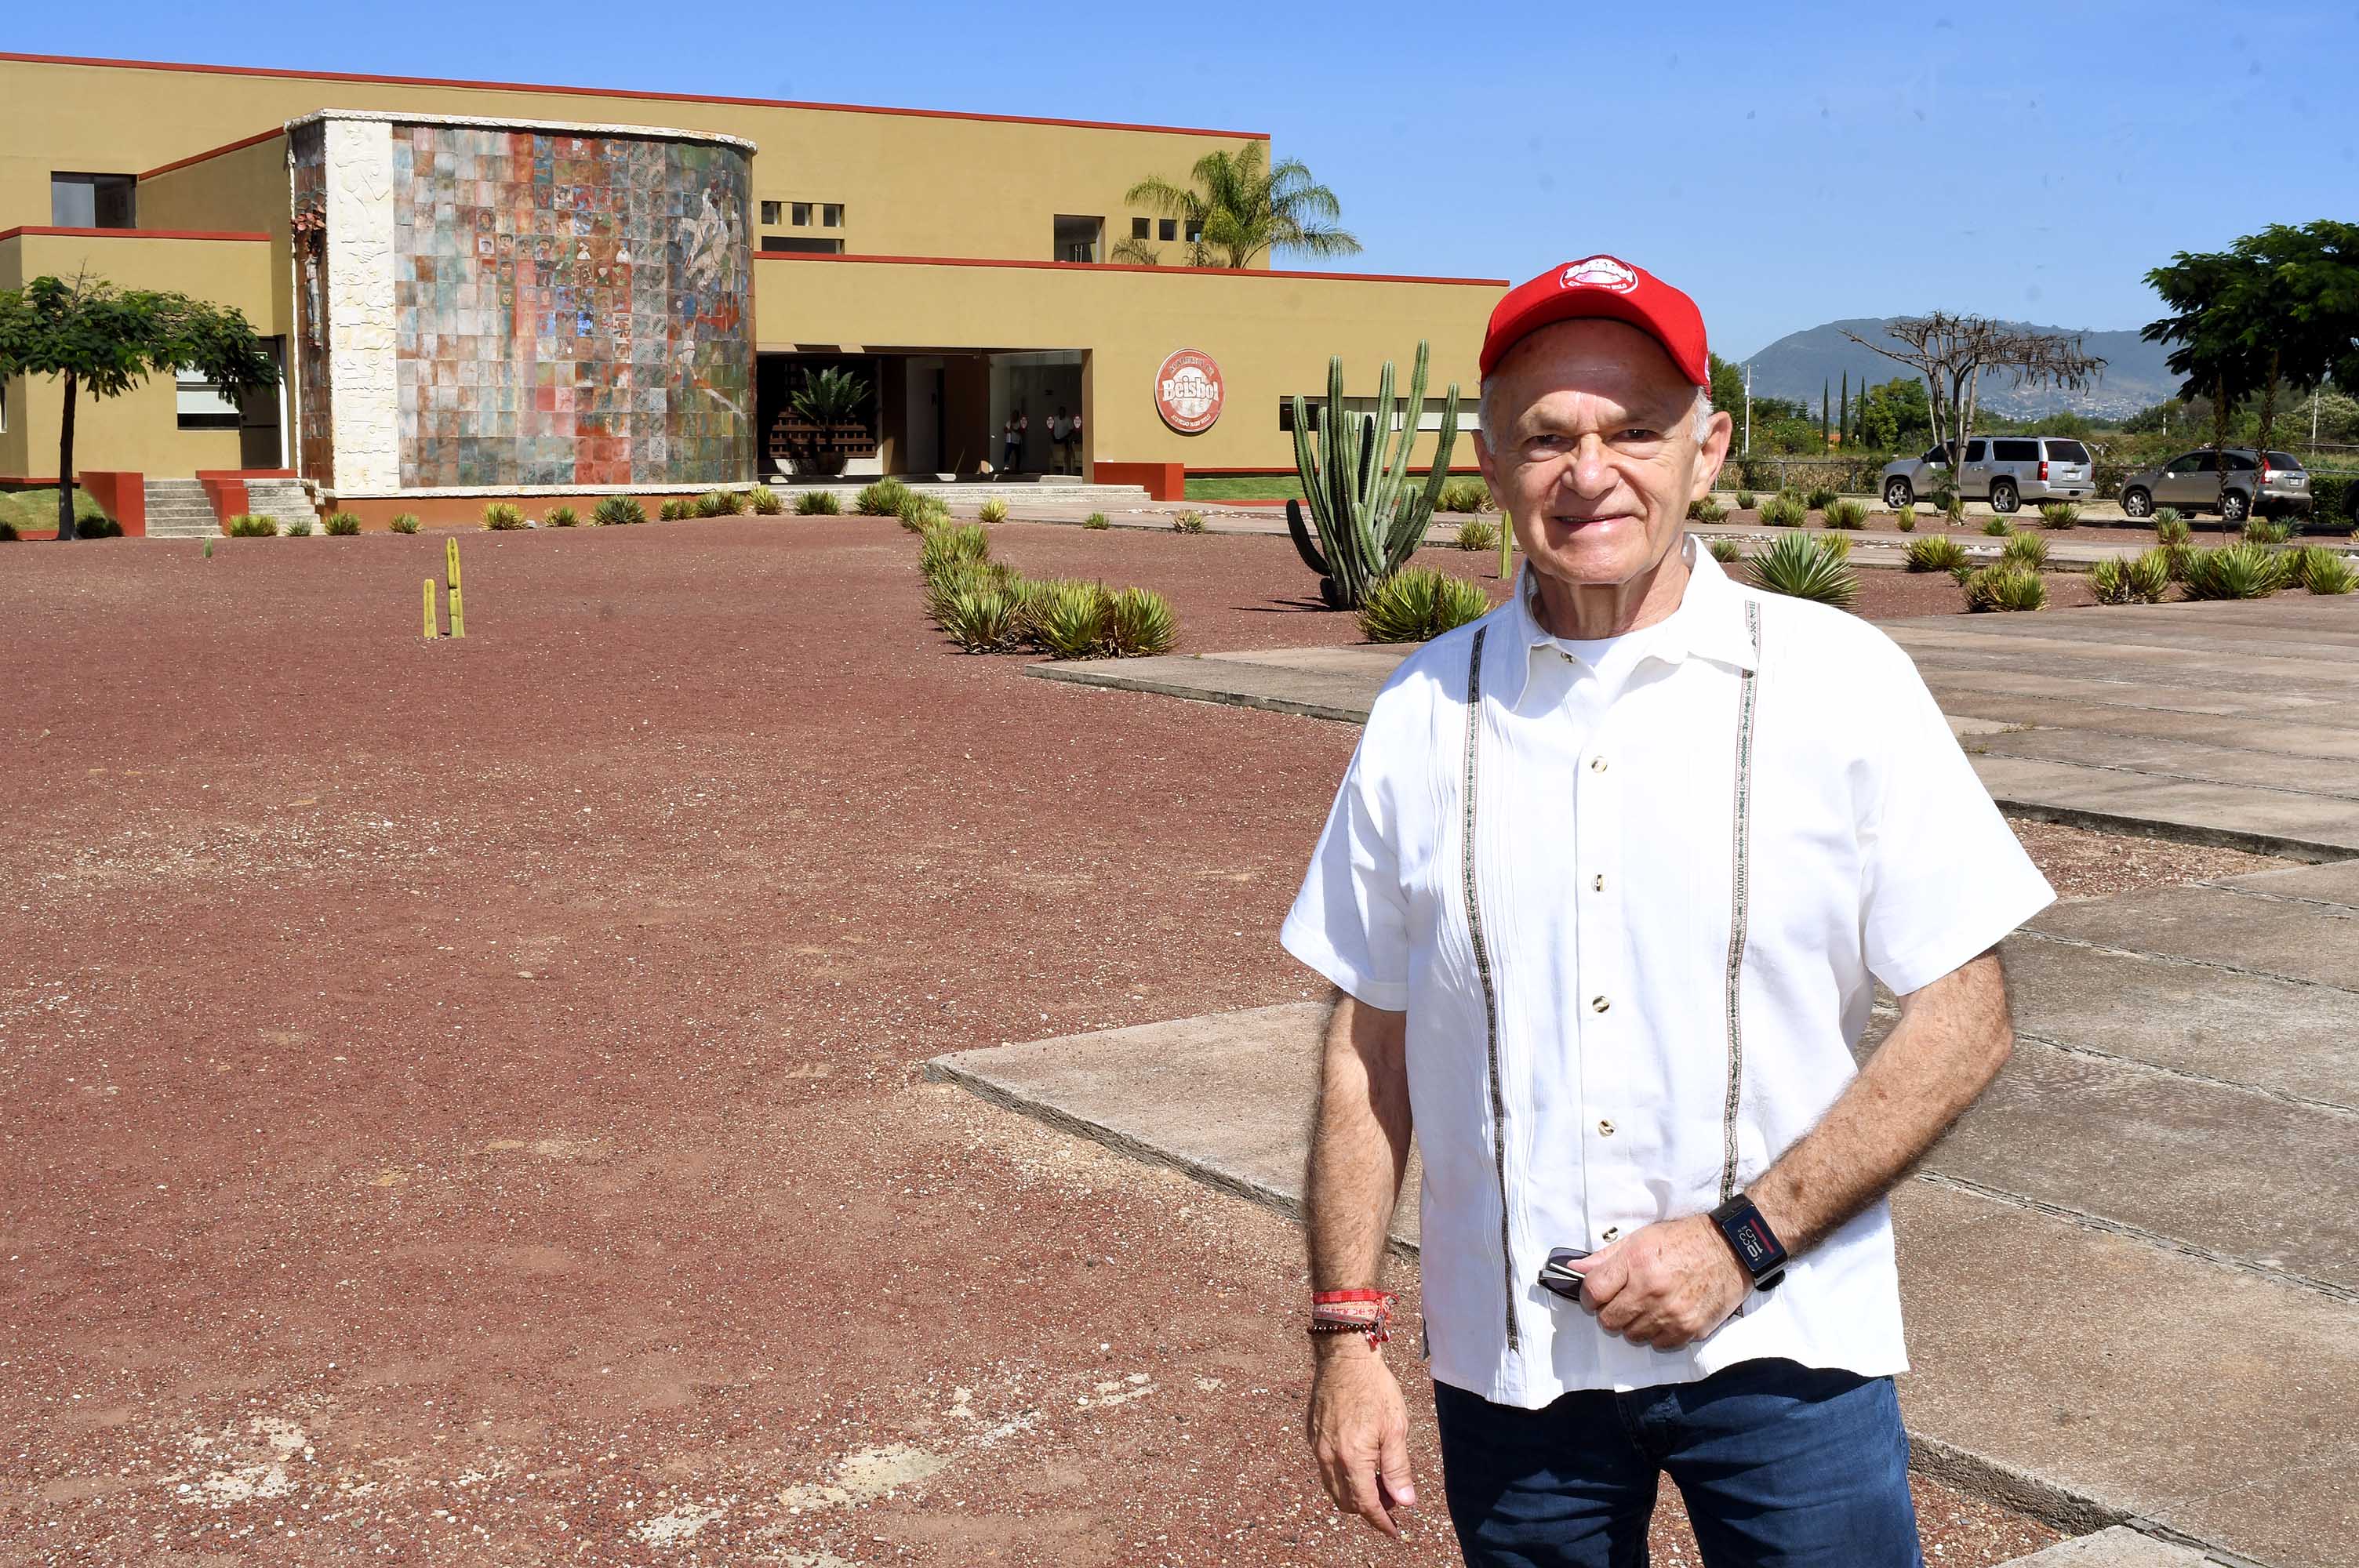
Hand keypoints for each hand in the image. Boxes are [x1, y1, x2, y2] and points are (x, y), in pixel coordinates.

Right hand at [1305, 1343, 1416, 1536]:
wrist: (1345, 1357)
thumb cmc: (1375, 1389)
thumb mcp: (1396, 1428)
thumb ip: (1398, 1468)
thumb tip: (1405, 1502)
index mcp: (1351, 1458)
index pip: (1366, 1504)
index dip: (1381, 1522)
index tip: (1394, 1531)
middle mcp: (1329, 1456)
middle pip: (1346, 1502)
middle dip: (1369, 1509)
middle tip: (1392, 1500)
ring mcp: (1317, 1446)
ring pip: (1333, 1488)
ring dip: (1354, 1494)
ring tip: (1378, 1482)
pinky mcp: (1312, 1435)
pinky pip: (1325, 1469)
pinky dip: (1342, 1476)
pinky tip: (1361, 1461)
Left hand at [1577, 1214, 1748, 1350]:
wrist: (1732, 1250)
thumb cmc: (1684, 1241)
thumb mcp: (1642, 1238)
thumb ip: (1606, 1257)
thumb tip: (1573, 1270)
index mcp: (1637, 1262)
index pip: (1593, 1291)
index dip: (1589, 1295)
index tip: (1596, 1294)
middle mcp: (1651, 1290)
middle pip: (1609, 1320)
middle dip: (1609, 1312)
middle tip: (1622, 1301)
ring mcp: (1671, 1314)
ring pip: (1631, 1336)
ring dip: (1633, 1324)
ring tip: (1647, 1307)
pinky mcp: (1690, 1330)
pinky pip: (1657, 1345)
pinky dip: (1656, 1335)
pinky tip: (1665, 1316)